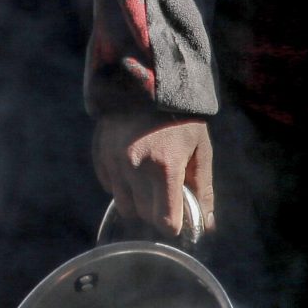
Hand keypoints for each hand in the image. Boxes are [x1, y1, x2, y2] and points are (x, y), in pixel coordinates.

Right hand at [92, 106, 214, 239]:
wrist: (148, 81)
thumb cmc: (182, 118)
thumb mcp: (200, 150)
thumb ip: (203, 189)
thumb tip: (208, 225)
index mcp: (165, 168)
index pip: (164, 222)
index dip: (174, 225)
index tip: (179, 217)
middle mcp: (135, 168)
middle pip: (143, 216)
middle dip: (157, 212)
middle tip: (167, 194)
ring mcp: (114, 162)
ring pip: (123, 206)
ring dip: (137, 202)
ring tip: (148, 182)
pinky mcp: (100, 155)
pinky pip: (109, 186)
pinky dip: (121, 185)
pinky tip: (133, 168)